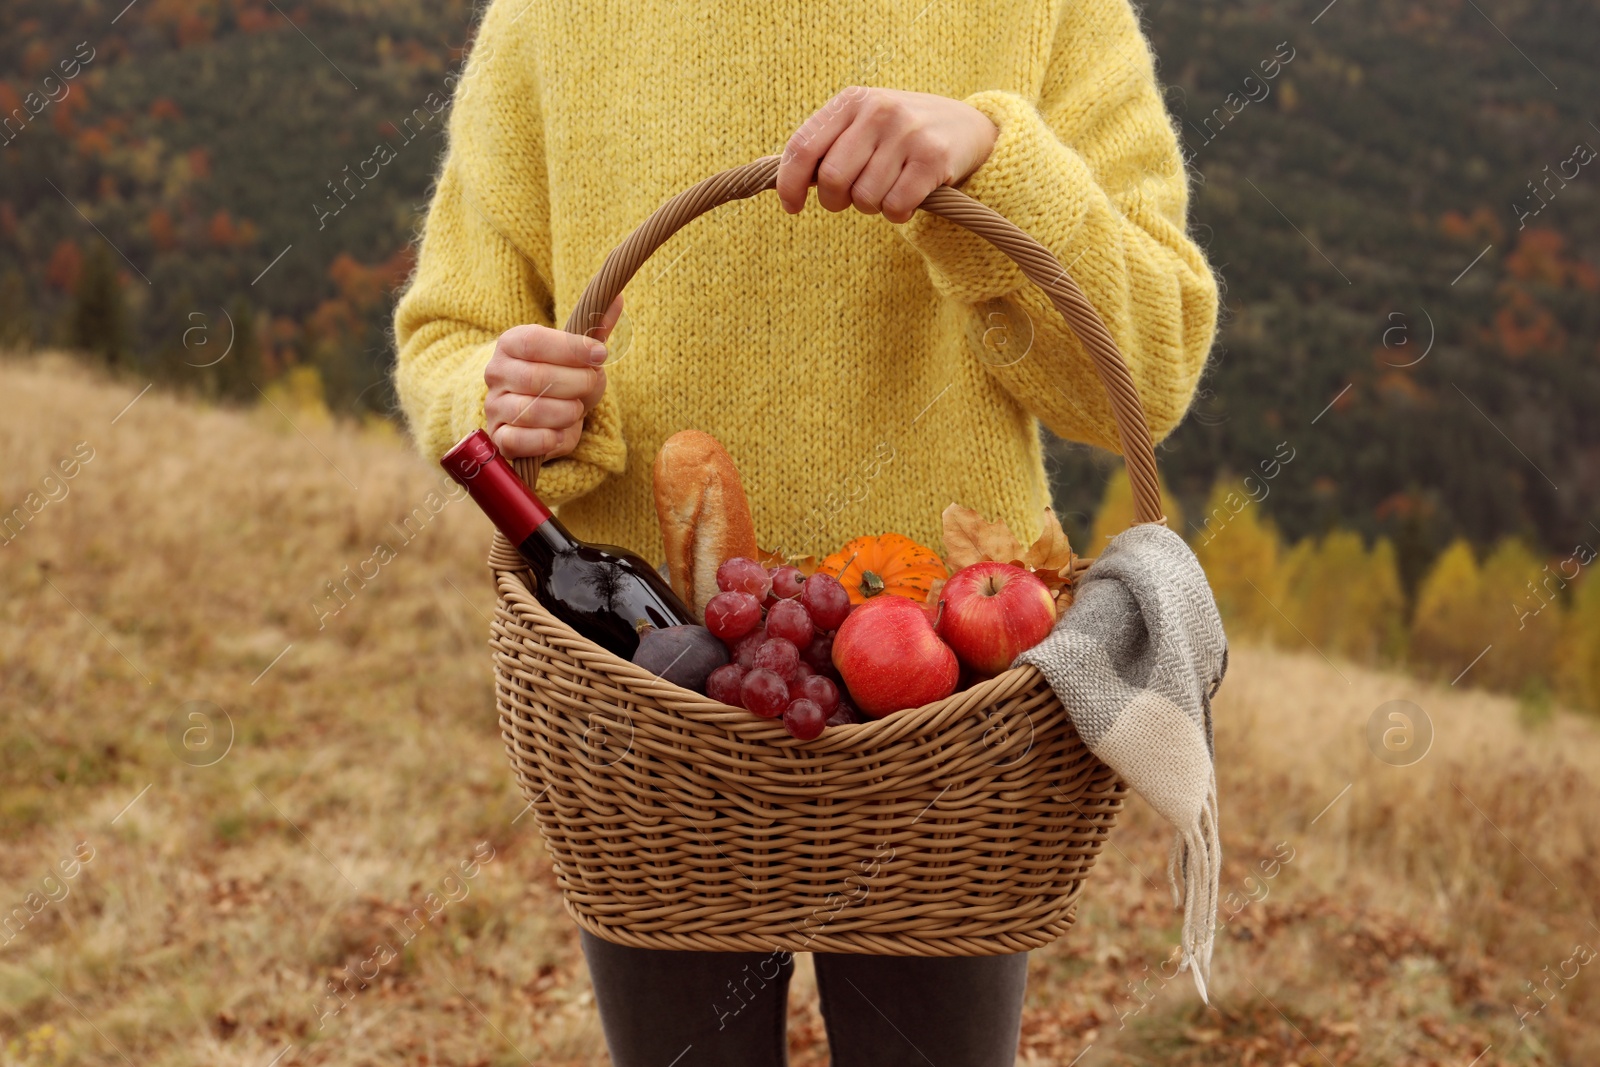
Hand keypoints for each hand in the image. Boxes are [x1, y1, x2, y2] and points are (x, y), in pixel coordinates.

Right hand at [484, 293, 621, 459]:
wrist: (547, 416)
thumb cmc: (565, 377)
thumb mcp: (582, 353)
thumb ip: (596, 329)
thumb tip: (616, 298)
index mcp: (511, 343)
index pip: (535, 341)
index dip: (572, 348)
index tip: (600, 353)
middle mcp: (495, 372)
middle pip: (538, 378)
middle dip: (576, 384)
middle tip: (591, 385)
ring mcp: (494, 406)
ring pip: (532, 411)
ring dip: (567, 413)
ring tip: (576, 409)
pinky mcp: (499, 438)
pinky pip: (523, 442)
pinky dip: (552, 440)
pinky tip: (563, 431)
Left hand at [776, 88, 998, 223]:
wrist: (968, 127)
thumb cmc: (901, 134)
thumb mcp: (863, 124)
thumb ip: (827, 145)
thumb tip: (784, 183)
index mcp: (852, 101)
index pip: (803, 146)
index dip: (789, 183)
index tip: (792, 207)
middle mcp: (878, 111)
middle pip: (832, 180)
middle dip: (836, 202)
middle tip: (851, 200)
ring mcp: (907, 133)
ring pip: (865, 199)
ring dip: (872, 208)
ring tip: (887, 191)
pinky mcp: (933, 159)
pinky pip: (895, 207)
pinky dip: (896, 214)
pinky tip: (907, 200)